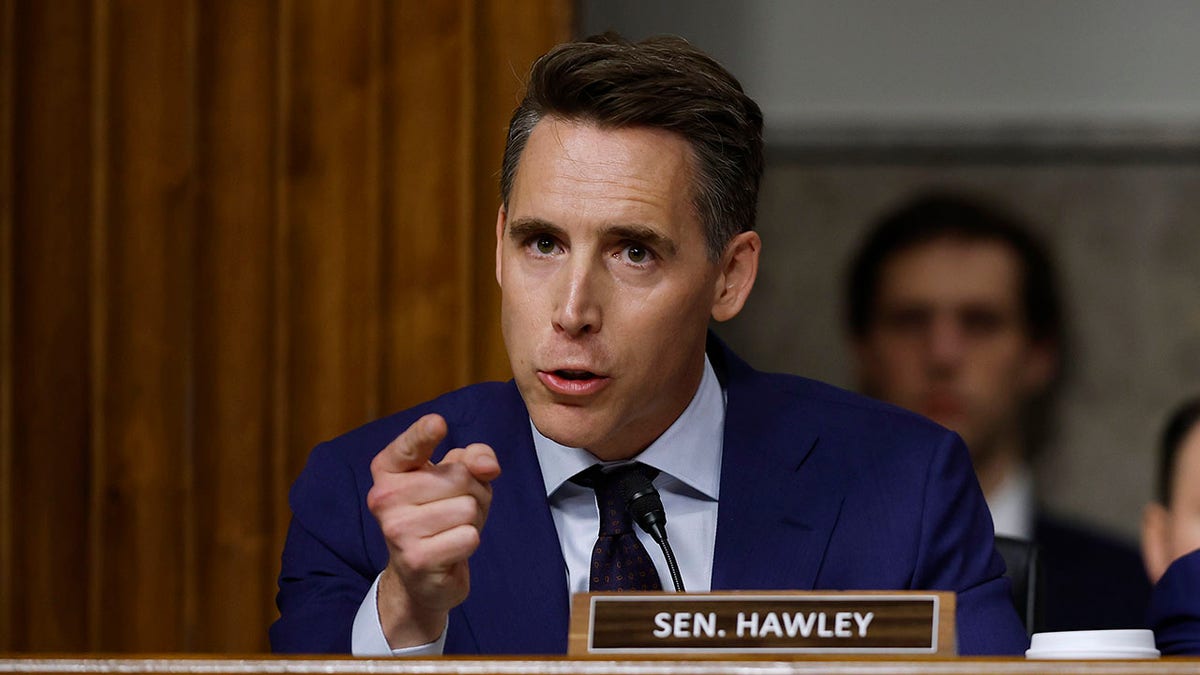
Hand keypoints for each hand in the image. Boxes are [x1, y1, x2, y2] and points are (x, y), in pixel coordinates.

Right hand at [366, 413, 500, 647]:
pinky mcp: (416, 559)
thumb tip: (487, 465)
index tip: (438, 423)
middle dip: (474, 492)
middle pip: (459, 476)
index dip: (425, 433)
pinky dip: (470, 541)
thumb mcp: (458, 477)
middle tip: (455, 508)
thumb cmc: (440, 514)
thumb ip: (474, 457)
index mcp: (388, 469)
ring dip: (473, 519)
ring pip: (467, 507)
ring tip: (453, 528)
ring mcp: (396, 530)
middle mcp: (384, 497)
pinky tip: (451, 549)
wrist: (421, 576)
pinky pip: (469, 536)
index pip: (409, 445)